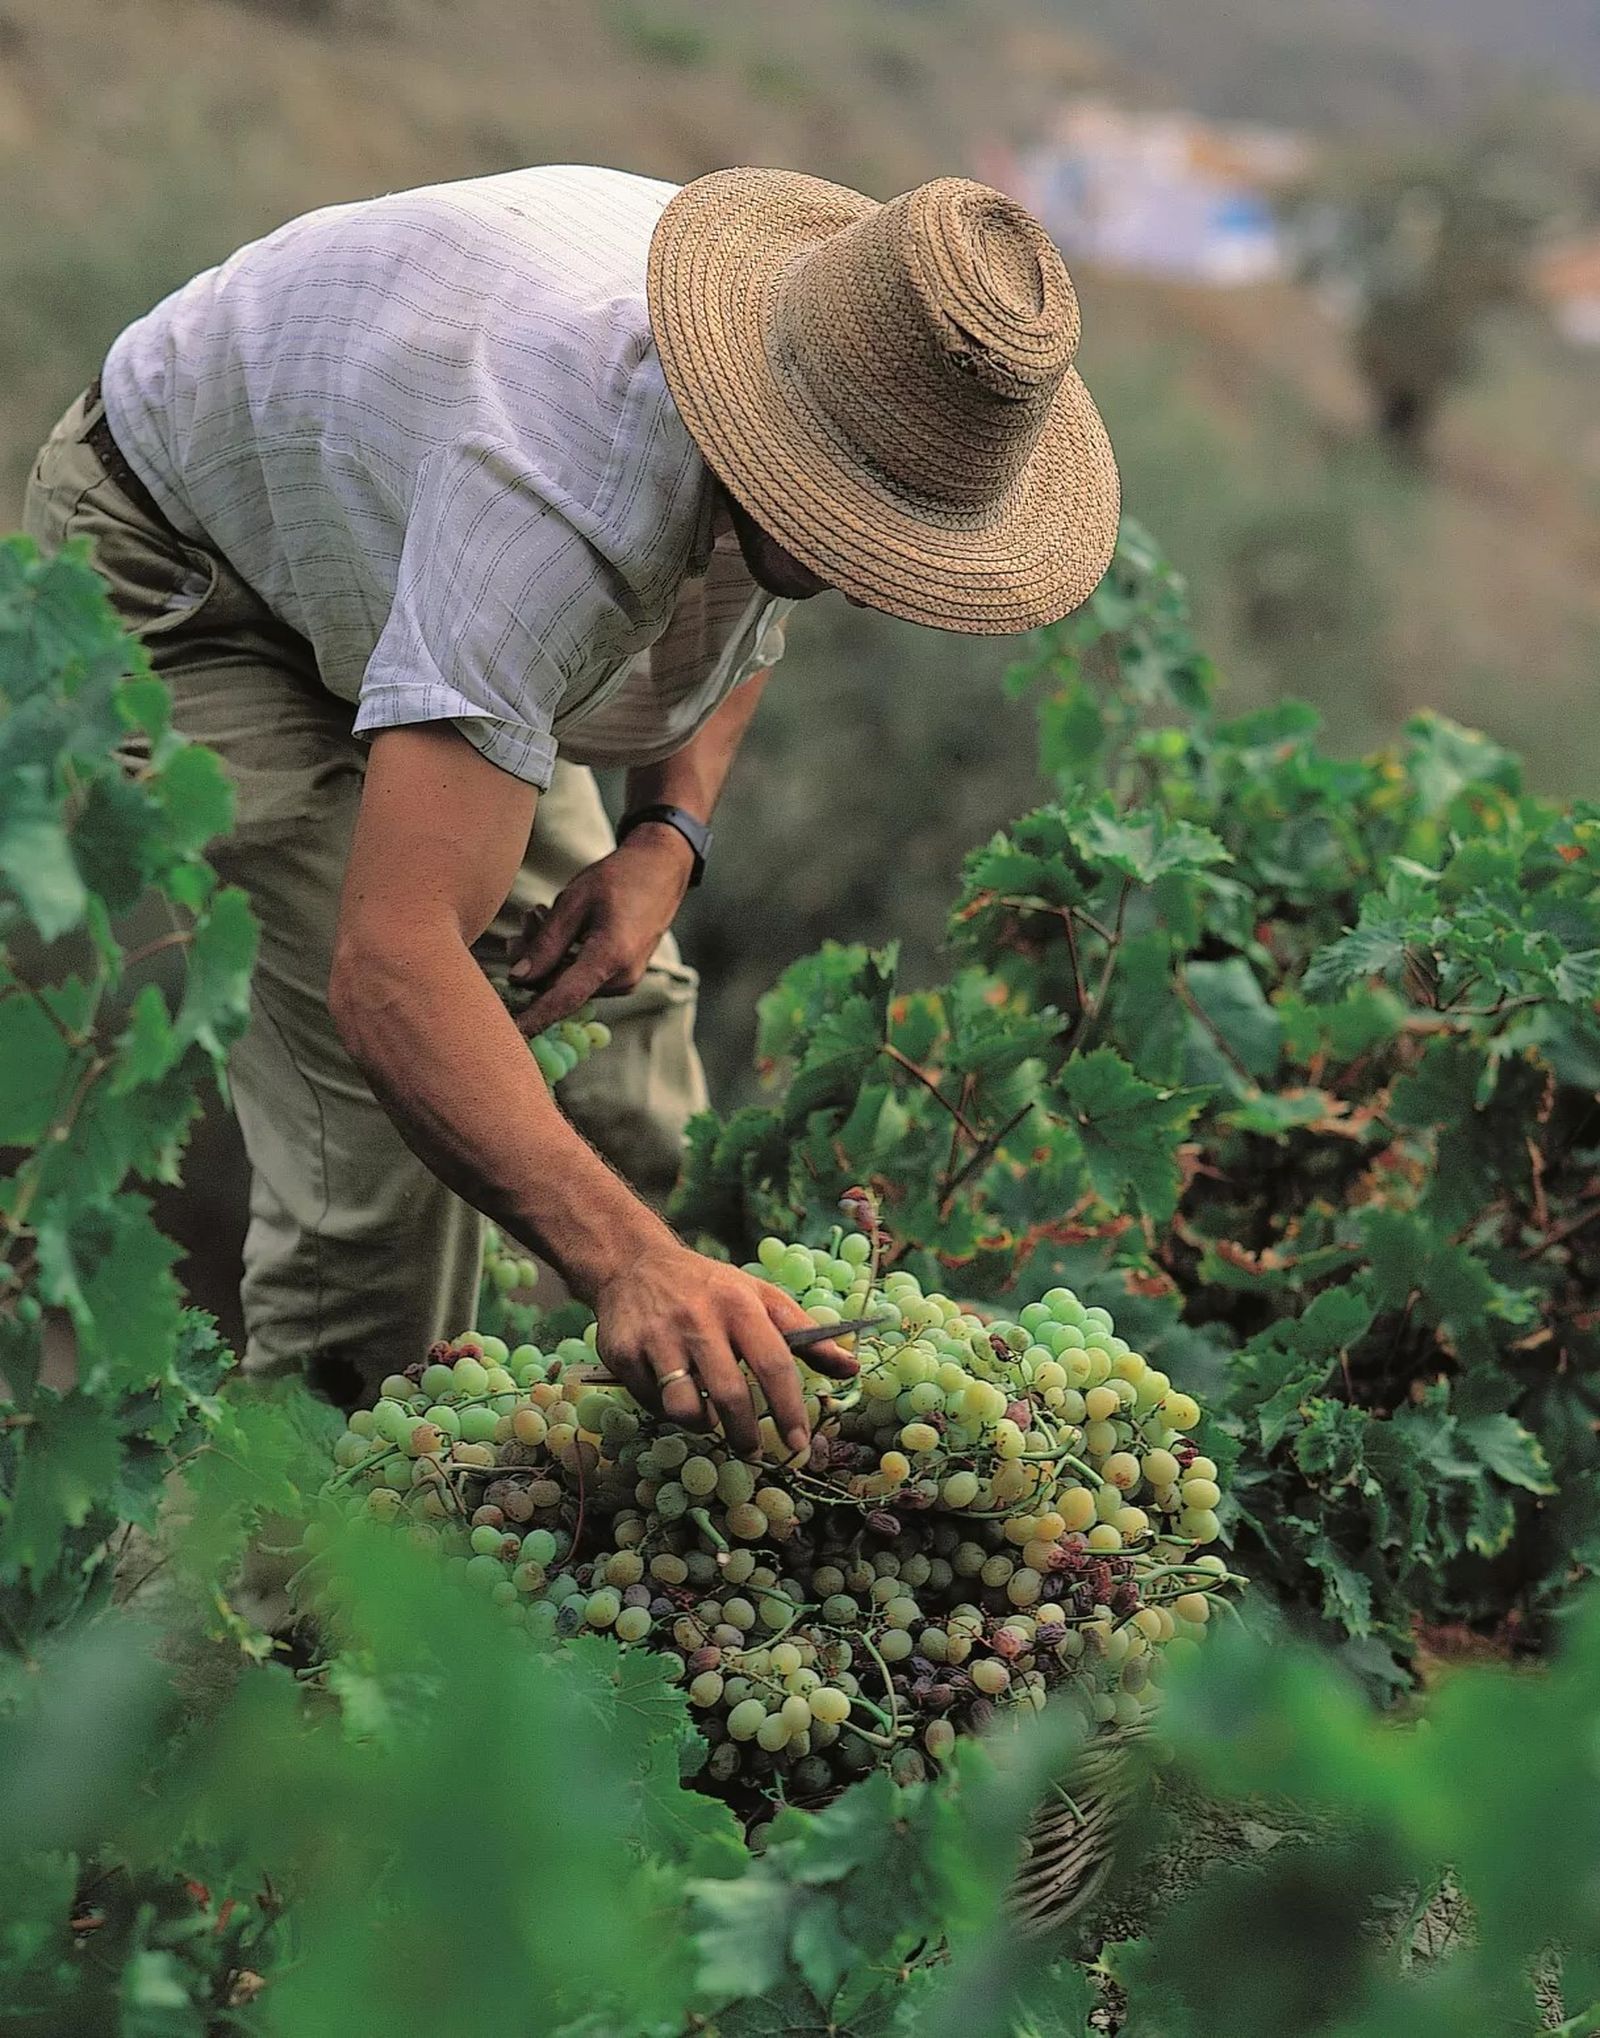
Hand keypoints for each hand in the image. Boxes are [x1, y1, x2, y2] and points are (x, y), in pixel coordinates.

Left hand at [510, 829, 693, 1034]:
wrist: (661, 871)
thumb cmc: (617, 879)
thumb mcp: (574, 902)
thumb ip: (545, 943)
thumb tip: (517, 978)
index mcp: (611, 957)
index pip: (563, 998)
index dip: (533, 1018)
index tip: (508, 1036)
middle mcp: (621, 978)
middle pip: (559, 988)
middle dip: (533, 963)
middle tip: (525, 922)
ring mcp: (625, 982)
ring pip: (567, 983)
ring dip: (547, 957)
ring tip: (540, 916)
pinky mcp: (622, 979)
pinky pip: (582, 978)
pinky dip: (564, 958)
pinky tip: (559, 929)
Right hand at [592, 1244, 859, 1457]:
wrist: (633, 1263)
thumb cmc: (709, 1288)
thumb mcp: (759, 1297)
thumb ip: (806, 1335)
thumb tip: (851, 1369)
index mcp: (739, 1303)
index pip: (773, 1364)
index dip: (790, 1409)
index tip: (799, 1443)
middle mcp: (697, 1319)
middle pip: (730, 1395)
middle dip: (745, 1435)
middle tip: (753, 1451)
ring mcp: (657, 1337)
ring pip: (685, 1408)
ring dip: (703, 1424)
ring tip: (709, 1417)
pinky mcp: (622, 1352)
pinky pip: (651, 1403)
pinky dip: (667, 1409)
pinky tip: (672, 1391)